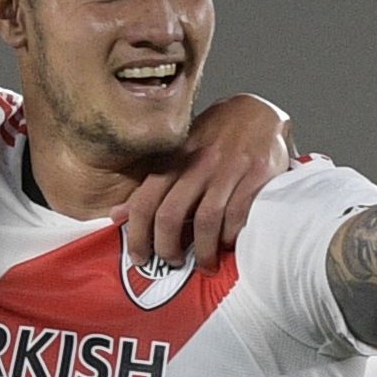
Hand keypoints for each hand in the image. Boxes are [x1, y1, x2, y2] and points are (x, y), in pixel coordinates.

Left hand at [110, 94, 291, 268]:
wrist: (259, 112)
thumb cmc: (215, 138)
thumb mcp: (179, 155)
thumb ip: (152, 186)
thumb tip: (117, 216)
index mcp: (174, 159)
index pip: (144, 202)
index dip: (137, 236)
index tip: (140, 258)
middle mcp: (198, 163)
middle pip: (170, 215)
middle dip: (167, 248)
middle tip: (172, 263)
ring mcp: (228, 168)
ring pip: (205, 220)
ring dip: (202, 251)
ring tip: (204, 264)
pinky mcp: (257, 174)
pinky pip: (238, 215)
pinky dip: (230, 236)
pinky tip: (228, 243)